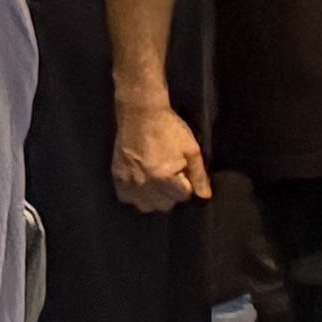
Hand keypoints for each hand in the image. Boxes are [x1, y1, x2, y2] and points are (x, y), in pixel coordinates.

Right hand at [110, 96, 208, 212]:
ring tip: (158, 182)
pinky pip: (128, 199)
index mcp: (163, 176)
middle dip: (173, 194)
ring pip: (146, 206)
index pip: (182, 197)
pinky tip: (143, 183)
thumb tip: (205, 197)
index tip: (185, 175)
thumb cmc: (170, 130)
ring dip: (155, 198)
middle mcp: (143, 183)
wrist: (141, 115)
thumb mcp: (192, 150)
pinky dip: (137, 196)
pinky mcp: (116, 178)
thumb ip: (199, 176)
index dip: (188, 186)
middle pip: (165, 205)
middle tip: (173, 177)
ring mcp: (128, 182)